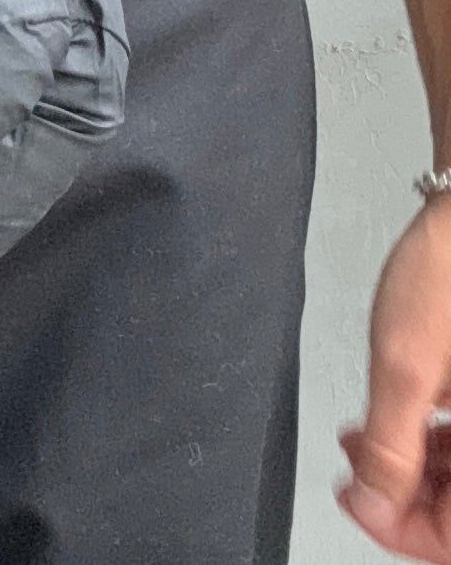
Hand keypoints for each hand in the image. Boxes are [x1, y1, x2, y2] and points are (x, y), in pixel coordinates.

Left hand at [337, 193, 450, 558]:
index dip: (402, 530)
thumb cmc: (450, 267)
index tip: (356, 501)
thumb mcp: (406, 363)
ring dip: (414, 471)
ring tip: (362, 444)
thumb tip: (372, 502)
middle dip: (405, 499)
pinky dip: (431, 442)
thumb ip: (389, 444)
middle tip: (356, 474)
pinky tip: (394, 423)